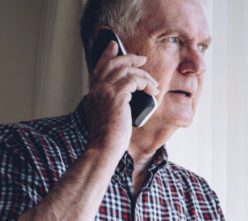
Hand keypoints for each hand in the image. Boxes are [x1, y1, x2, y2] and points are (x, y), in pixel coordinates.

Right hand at [84, 41, 159, 155]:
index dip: (107, 55)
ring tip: (154, 84)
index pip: (99, 67)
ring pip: (126, 71)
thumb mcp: (106, 116)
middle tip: (142, 59)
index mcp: (93, 93)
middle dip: (129, 58)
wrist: (103, 148)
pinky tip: (153, 91)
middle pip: (113, 64)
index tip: (114, 46)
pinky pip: (134, 80)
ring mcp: (105, 91)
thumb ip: (110, 102)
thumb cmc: (108, 138)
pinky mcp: (117, 96)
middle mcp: (97, 89)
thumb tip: (126, 96)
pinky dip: (146, 83)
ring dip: (144, 75)